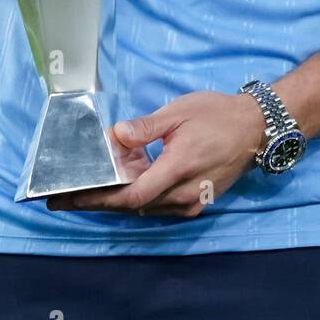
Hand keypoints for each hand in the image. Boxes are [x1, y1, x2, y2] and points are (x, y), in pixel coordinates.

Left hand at [46, 90, 266, 218]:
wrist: (256, 128)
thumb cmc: (217, 114)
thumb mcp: (179, 112)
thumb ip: (145, 127)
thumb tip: (115, 136)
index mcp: (178, 168)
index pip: (131, 195)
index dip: (98, 199)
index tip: (69, 197)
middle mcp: (184, 194)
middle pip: (132, 206)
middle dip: (97, 201)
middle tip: (64, 198)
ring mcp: (191, 201)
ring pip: (144, 207)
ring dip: (117, 197)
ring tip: (89, 185)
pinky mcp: (196, 201)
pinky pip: (158, 204)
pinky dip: (138, 194)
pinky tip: (124, 179)